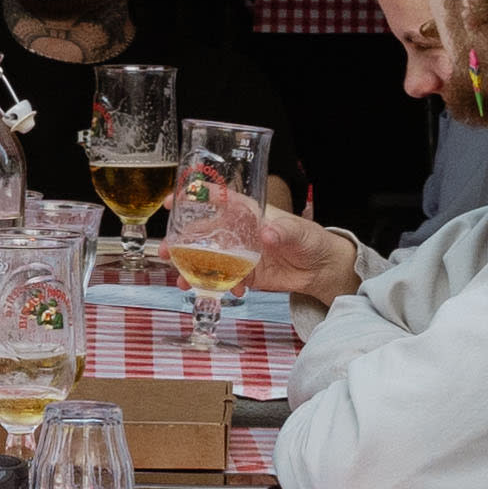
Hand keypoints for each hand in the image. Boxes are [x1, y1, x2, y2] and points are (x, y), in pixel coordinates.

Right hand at [181, 181, 364, 305]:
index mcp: (249, 212)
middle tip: (165, 251)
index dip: (194, 197)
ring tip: (182, 281)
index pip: (218, 199)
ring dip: (192, 269)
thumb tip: (267, 234)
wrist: (322, 268)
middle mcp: (239, 232)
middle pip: (203, 233)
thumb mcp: (299, 232)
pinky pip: (226, 280)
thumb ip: (283, 232)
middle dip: (181, 242)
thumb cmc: (311, 240)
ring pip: (208, 260)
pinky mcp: (246, 274)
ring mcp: (240, 254)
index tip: (172, 201)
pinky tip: (227, 292)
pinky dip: (222, 287)